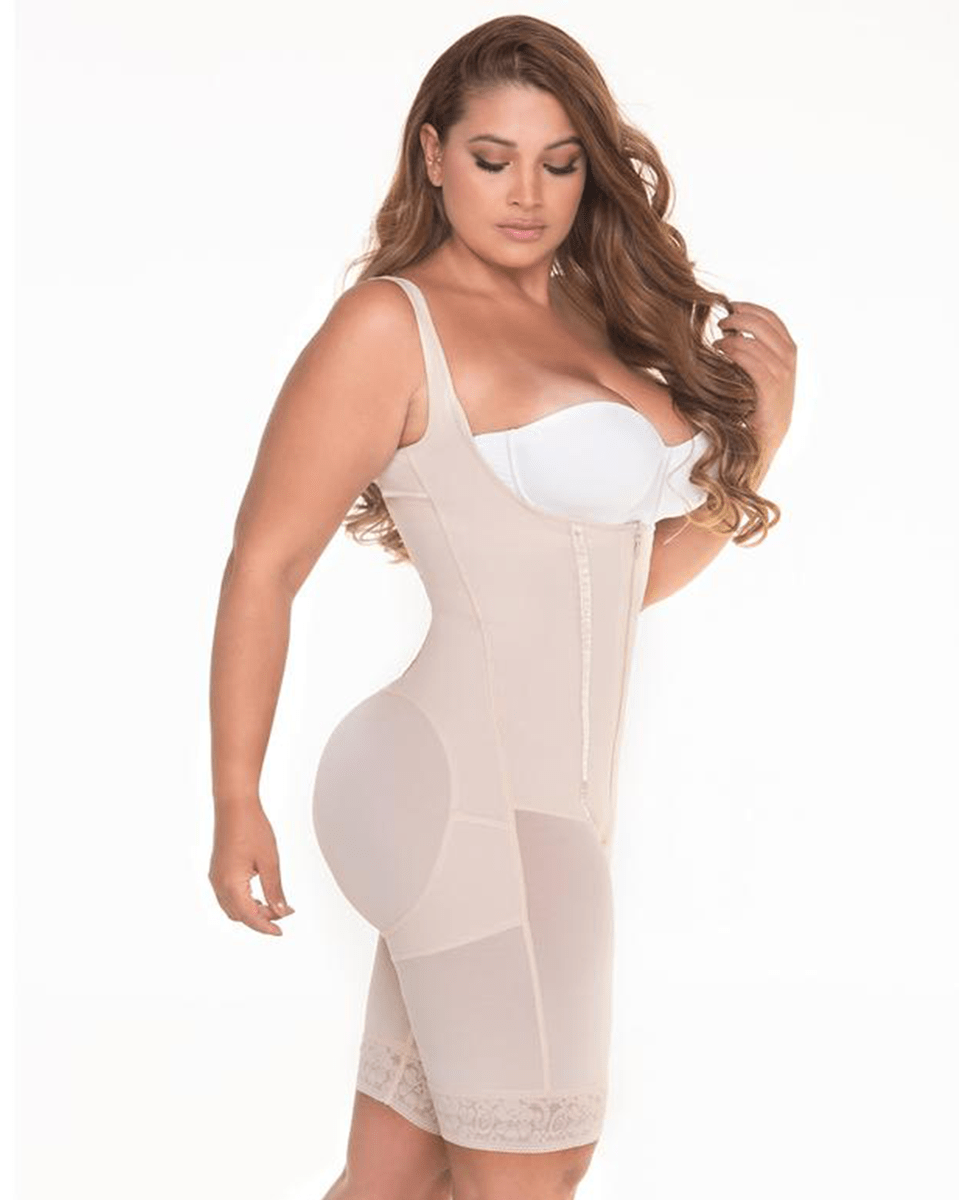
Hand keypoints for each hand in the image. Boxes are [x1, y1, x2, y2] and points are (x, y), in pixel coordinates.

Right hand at [208, 803, 294, 935]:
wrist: (234, 805)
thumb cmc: (252, 828)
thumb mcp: (269, 861)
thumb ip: (274, 889)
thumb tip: (280, 911)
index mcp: (231, 884)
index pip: (249, 917)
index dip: (266, 926)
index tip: (280, 931)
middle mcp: (218, 884)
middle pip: (239, 915)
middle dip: (261, 919)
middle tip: (284, 912)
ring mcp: (215, 877)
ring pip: (232, 907)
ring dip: (252, 911)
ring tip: (274, 905)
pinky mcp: (217, 870)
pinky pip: (227, 896)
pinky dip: (243, 902)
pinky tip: (259, 896)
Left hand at [715, 302, 795, 448]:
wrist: (765, 438)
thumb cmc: (754, 404)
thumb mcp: (757, 372)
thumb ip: (751, 351)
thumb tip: (728, 330)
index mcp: (788, 351)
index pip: (771, 318)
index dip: (750, 308)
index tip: (731, 307)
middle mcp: (789, 359)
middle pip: (763, 324)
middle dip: (740, 318)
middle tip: (721, 323)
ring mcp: (783, 373)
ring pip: (756, 342)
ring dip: (733, 337)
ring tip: (716, 342)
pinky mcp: (772, 388)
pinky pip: (752, 361)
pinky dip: (735, 352)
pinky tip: (721, 353)